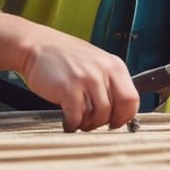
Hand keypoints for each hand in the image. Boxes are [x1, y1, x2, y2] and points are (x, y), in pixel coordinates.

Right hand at [19, 27, 140, 131]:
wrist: (37, 45)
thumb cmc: (65, 55)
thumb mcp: (96, 61)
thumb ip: (109, 80)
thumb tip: (120, 108)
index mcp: (114, 65)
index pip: (132, 99)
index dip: (125, 116)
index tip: (116, 122)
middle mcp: (103, 72)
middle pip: (117, 111)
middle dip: (106, 123)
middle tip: (95, 123)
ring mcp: (86, 80)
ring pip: (98, 117)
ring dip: (88, 124)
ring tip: (78, 119)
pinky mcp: (68, 90)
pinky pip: (77, 118)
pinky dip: (72, 124)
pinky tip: (67, 120)